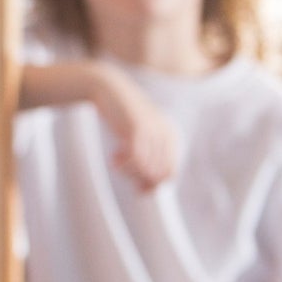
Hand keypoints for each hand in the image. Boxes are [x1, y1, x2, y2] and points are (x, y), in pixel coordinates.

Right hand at [91, 65, 177, 189]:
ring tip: (115, 162)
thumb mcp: (139, 137)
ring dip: (128, 171)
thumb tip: (148, 191)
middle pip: (157, 174)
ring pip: (146, 169)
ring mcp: (153, 132)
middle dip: (138, 178)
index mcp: (171, 136)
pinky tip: (113, 158)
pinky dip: (123, 165)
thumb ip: (147, 160)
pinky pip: (135, 161)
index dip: (153, 184)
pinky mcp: (137, 129)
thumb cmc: (122, 116)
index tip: (136, 186)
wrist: (109, 89)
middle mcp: (166, 134)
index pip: (170, 174)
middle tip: (122, 170)